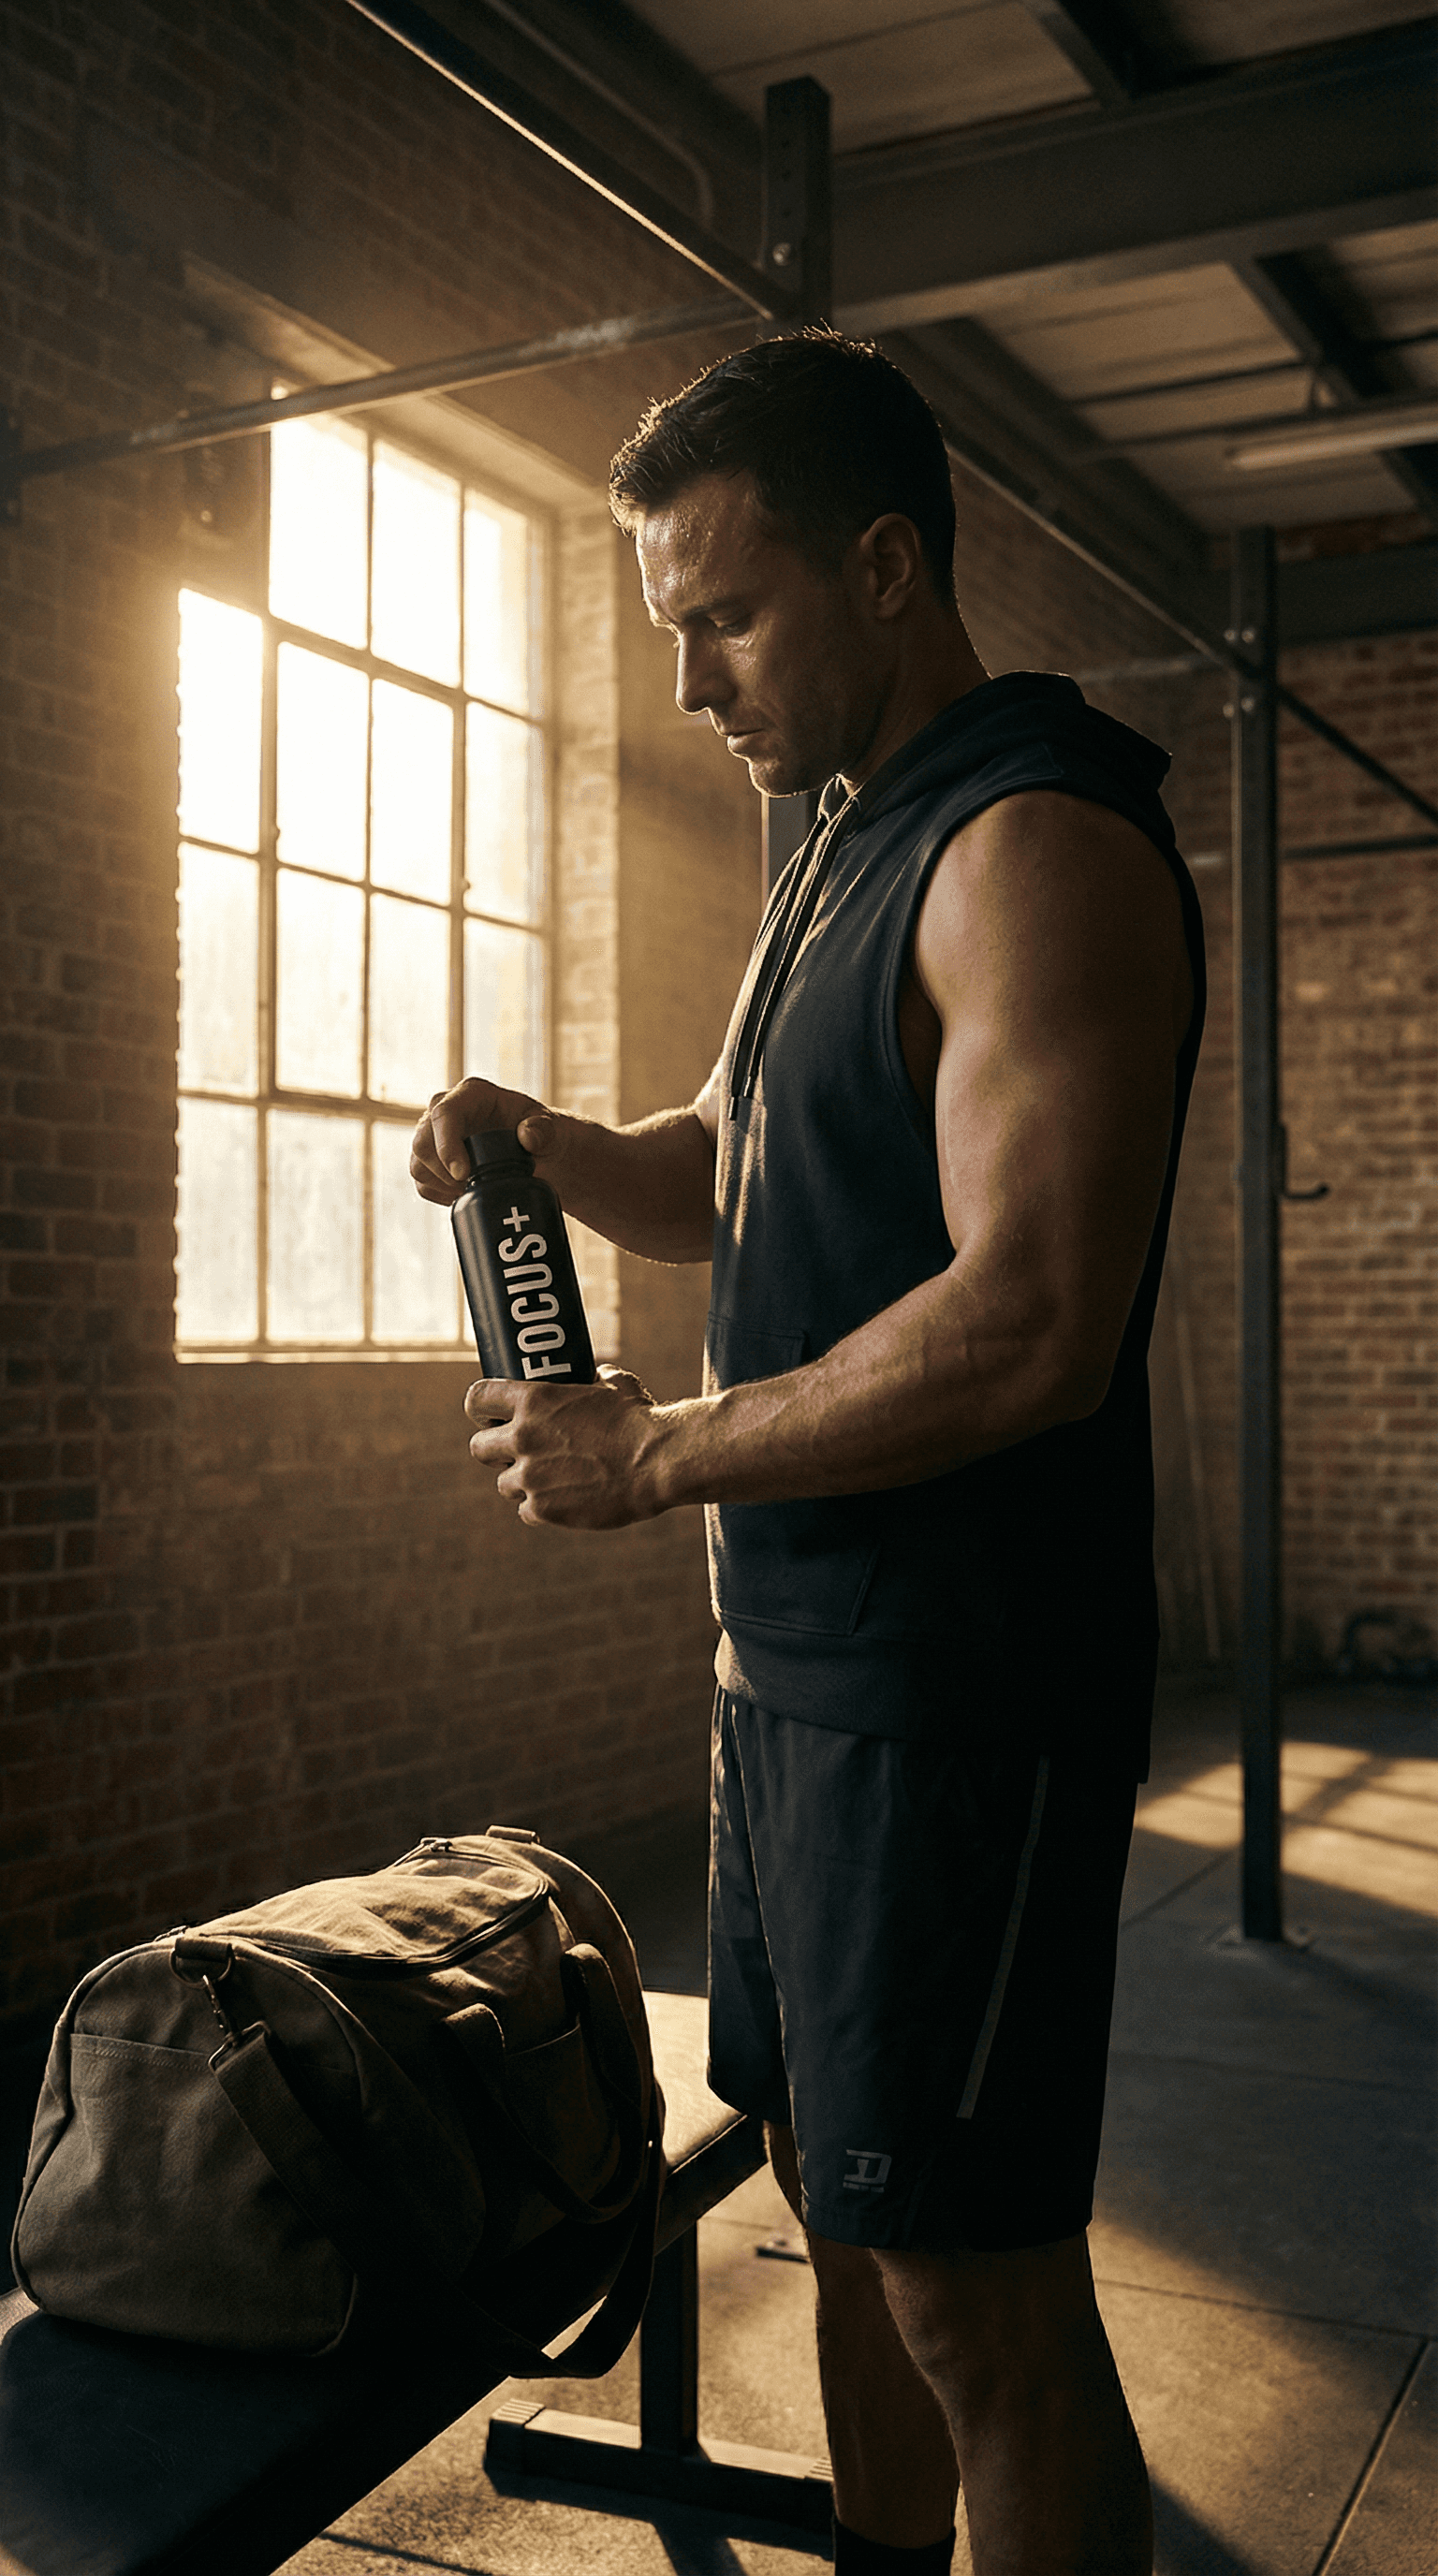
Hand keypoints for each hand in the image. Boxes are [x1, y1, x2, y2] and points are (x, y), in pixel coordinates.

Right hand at [410, 1075, 559, 1205]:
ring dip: (443, 1185)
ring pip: (418, 1165)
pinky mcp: (430, 1159)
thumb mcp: (549, 1127)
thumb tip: (527, 1137)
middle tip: (472, 1186)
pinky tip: (464, 1194)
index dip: (447, 1145)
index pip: (444, 1114)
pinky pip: (422, 1182)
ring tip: (472, 1190)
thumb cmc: (539, 1131)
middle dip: (444, 1172)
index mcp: (471, 1094)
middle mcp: (444, 1109)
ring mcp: (433, 1134)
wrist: (534, 1149)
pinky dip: (440, 1194)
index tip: (463, 1173)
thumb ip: (543, 1130)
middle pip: (422, 1142)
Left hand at [466, 1367, 669, 1527]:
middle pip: (479, 1448)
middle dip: (495, 1451)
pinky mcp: (543, 1509)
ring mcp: (530, 1476)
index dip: (480, 1409)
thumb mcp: (614, 1385)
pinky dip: (542, 1508)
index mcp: (534, 1400)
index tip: (490, 1416)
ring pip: (504, 1484)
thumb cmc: (640, 1419)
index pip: (477, 1399)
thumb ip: (593, 1379)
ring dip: (522, 1482)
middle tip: (516, 1452)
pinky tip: (564, 1500)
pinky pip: (526, 1511)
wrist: (659, 1461)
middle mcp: (524, 1436)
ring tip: (551, 1479)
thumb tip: (593, 1375)